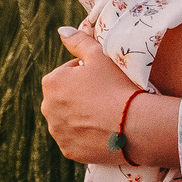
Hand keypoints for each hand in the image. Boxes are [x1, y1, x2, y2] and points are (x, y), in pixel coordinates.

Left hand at [41, 27, 154, 165]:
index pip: (69, 73)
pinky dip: (86, 137)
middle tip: (107, 98)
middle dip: (82, 96)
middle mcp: (47, 108)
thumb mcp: (99, 55)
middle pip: (67, 97)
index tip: (105, 80)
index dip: (90, 75)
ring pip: (69, 119)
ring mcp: (57, 132)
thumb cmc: (117, 85)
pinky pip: (76, 140)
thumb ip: (78, 40)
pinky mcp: (69, 151)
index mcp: (51, 82)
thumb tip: (61, 31)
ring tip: (107, 116)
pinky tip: (103, 132)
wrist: (135, 126)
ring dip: (82, 116)